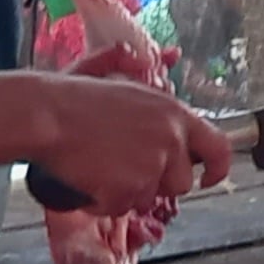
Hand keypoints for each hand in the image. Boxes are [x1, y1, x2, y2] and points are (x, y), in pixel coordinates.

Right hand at [24, 75, 231, 214]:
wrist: (45, 115)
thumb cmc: (72, 95)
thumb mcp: (119, 78)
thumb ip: (145, 83)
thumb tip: (150, 54)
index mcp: (174, 113)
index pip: (219, 147)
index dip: (218, 168)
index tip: (208, 179)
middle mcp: (170, 140)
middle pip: (182, 182)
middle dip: (157, 182)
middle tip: (125, 168)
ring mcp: (150, 167)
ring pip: (148, 198)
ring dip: (126, 191)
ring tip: (99, 167)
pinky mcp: (127, 189)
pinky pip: (119, 208)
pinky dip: (102, 201)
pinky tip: (86, 178)